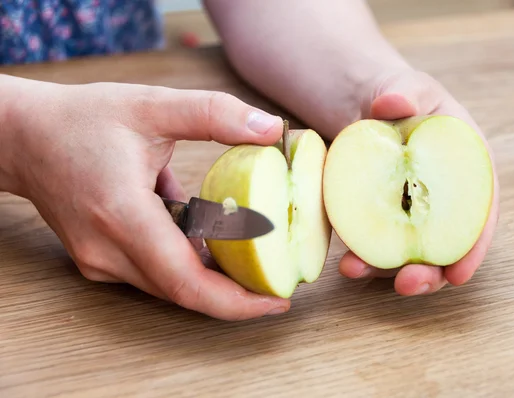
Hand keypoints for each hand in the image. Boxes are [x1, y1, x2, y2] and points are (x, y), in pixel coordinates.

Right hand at [3, 77, 289, 320]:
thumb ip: (215, 114)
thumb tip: (272, 129)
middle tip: (276, 277)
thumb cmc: (84, 119)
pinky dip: (186, 263)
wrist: (24, 138)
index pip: (186, 282)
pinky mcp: (98, 261)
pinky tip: (209, 239)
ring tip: (253, 256)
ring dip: (212, 277)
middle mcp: (107, 250)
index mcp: (122, 214)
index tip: (276, 301)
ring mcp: (99, 261)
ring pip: (169, 286)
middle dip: (235, 294)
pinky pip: (153, 274)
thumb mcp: (153, 105)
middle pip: (184, 291)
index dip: (236, 301)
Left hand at [338, 70, 499, 295]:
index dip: (473, 246)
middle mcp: (441, 196)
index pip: (479, 210)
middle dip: (429, 272)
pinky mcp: (381, 217)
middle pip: (444, 244)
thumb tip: (393, 104)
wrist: (365, 106)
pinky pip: (378, 243)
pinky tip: (344, 262)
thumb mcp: (403, 86)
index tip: (458, 274)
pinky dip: (364, 256)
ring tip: (355, 271)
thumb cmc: (396, 94)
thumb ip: (402, 92)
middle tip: (406, 285)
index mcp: (464, 166)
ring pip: (409, 252)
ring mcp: (410, 211)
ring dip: (387, 271)